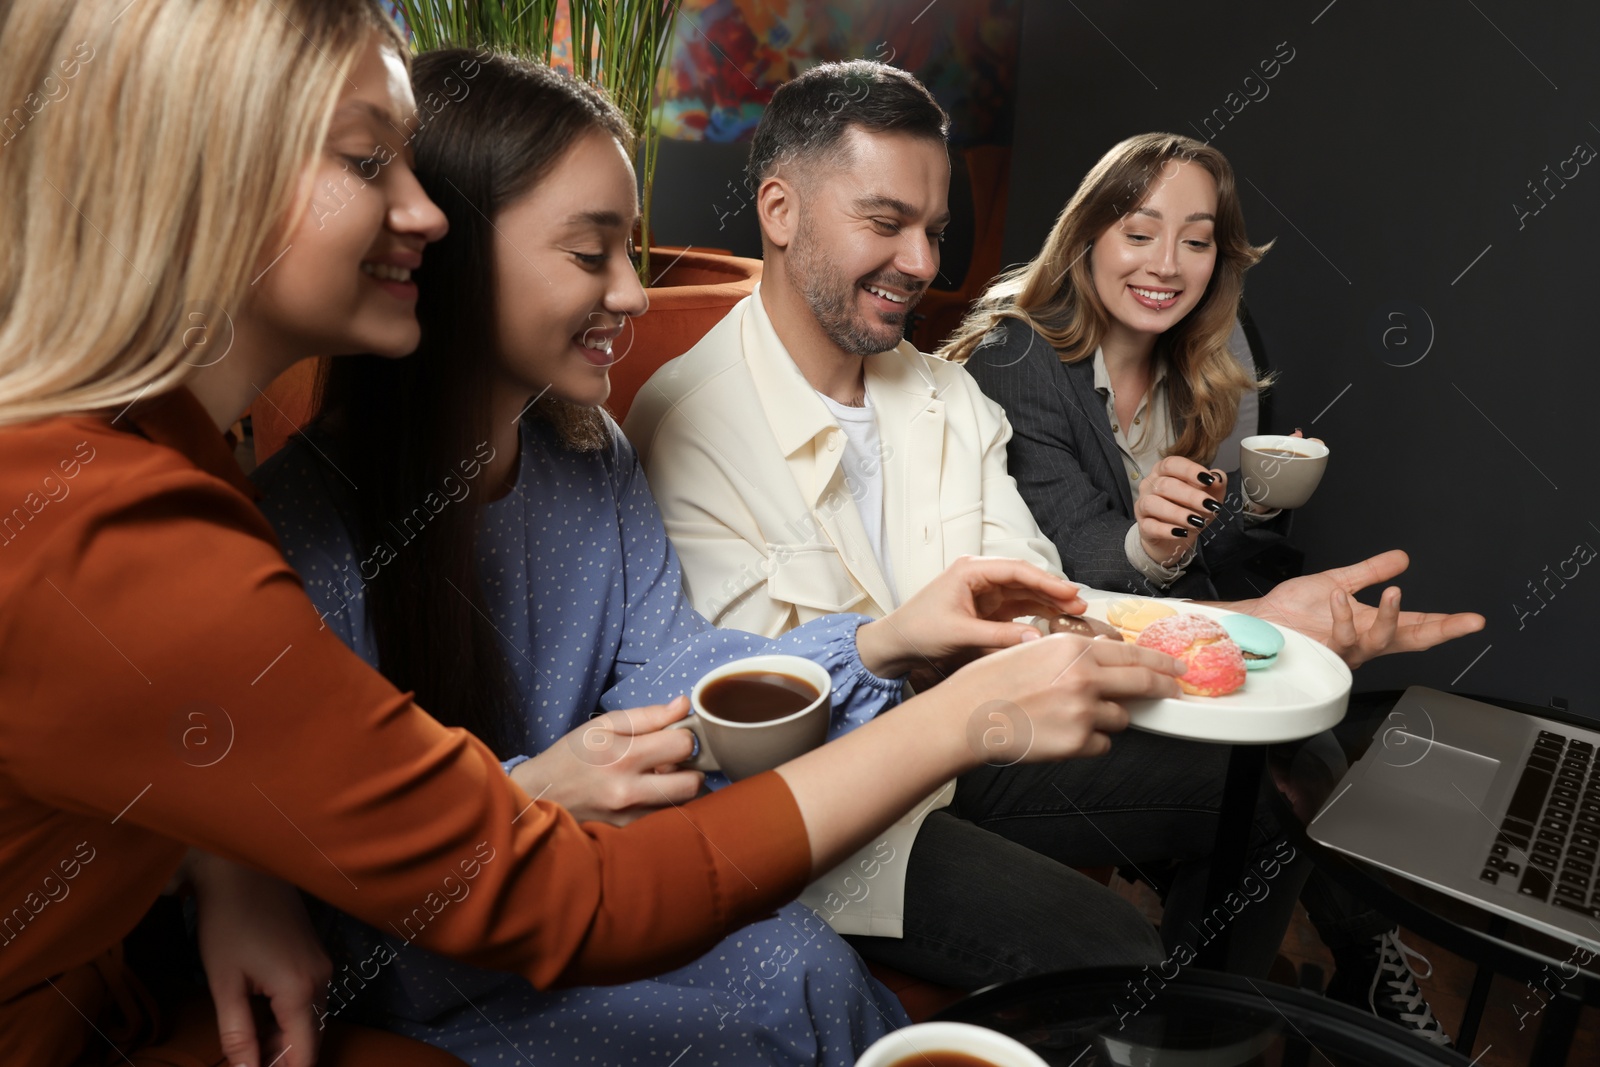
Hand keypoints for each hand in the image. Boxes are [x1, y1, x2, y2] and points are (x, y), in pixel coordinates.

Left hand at [186, 850, 331, 1066]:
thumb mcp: (224, 984)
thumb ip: (238, 1034)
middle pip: (310, 1040)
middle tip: (243, 1059)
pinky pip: (309, 1000)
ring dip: (282, 1039)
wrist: (243, 870)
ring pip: (310, 1021)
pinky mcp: (317, 957)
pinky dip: (287, 1017)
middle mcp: (322, 981)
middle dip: (279, 1058)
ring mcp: (323, 967)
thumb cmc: (227, 923)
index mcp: (300, 991)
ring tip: (245, 1041)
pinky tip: (258, 1015)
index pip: (304, 1056)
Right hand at [510, 697, 704, 824]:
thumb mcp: (603, 726)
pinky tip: (647, 795)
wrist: (538, 796)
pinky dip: (664, 806)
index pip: (683, 746)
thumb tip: (683, 705)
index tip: (675, 737)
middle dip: (692, 770)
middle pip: (693, 784)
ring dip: (679, 790)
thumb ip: (648, 716)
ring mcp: (629, 817)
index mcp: (622, 756)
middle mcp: (629, 791)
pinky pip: (664, 819)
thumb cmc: (571, 756)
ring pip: (682, 805)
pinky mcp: (628, 834)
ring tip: (658, 778)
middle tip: (675, 762)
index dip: (685, 738)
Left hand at [855, 556, 1083, 680]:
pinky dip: (1038, 612)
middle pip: (1025, 579)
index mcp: (970, 570)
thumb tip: (1036, 639)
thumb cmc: (919, 631)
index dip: (1045, 581)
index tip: (1069, 592)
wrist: (896, 644)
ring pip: (1025, 592)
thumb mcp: (960, 633)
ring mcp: (986, 592)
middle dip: (1053, 590)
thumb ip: (999, 636)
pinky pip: (1019, 606)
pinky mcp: (989, 608)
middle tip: (1080, 604)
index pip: (1016, 570)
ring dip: (1050, 601)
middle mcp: (980, 576)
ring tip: (1076, 612)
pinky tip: (1057, 620)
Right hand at [942, 632, 1186, 763]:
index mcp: (1072, 648)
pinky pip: (1101, 745)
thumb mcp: (1032, 649)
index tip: (1174, 667)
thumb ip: (1070, 654)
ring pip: (1120, 718)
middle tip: (1172, 690)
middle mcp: (1084, 677)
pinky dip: (1089, 742)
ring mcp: (1083, 711)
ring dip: (1106, 717)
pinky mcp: (1077, 742)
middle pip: (1142, 683)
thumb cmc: (988, 683)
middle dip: (1163, 687)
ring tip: (1070, 716)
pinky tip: (1060, 733)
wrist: (966, 716)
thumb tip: (1101, 660)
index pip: (1131, 654)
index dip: (1159, 661)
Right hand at [1134, 456, 1225, 566]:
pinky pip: (1150, 526)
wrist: (1174, 539)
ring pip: (1152, 504)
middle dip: (1190, 496)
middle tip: (1210, 506)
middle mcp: (1149, 486)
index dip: (1189, 470)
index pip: (1171, 464)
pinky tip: (1182, 533)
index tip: (1209, 480)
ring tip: (1197, 522)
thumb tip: (1218, 478)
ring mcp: (1142, 506)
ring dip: (1177, 513)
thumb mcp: (1207, 497)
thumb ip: (1215, 485)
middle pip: (1164, 484)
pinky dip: (1166, 530)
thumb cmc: (1190, 510)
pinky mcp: (1142, 527)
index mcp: (1163, 472)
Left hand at [1238, 550, 1484, 667]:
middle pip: (1412, 640)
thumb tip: (1402, 558)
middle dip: (1443, 630)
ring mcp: (1347, 649)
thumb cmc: (1295, 609)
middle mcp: (1364, 642)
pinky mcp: (1325, 651)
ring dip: (1391, 615)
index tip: (1474, 620)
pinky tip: (1339, 596)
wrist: (1264, 621)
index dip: (1447, 624)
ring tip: (1395, 591)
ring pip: (1381, 639)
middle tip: (1467, 622)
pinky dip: (1343, 613)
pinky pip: (1342, 635)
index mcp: (1372, 625)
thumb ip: (1370, 572)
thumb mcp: (1339, 581)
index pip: (1417, 626)